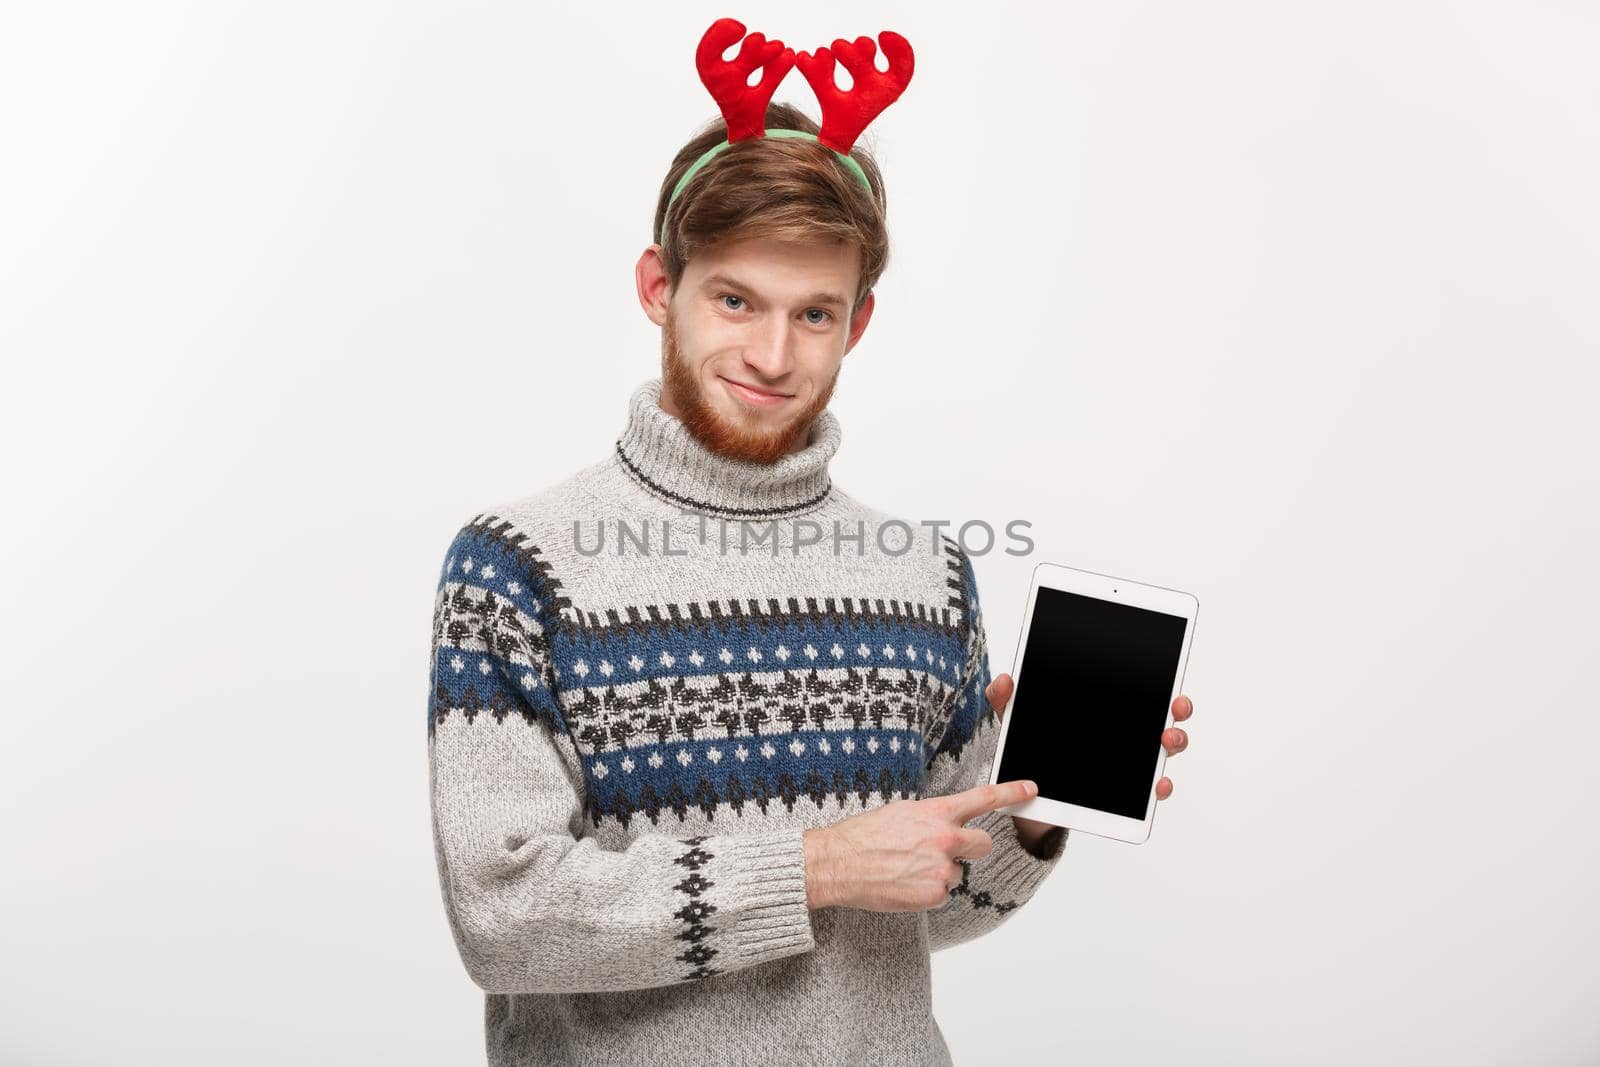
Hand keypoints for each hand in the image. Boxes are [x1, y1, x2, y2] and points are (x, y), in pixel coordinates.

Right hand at [801, 778, 1040, 911]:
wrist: (838, 864)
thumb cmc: (863, 836)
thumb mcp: (902, 813)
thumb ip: (931, 818)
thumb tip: (946, 825)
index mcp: (937, 812)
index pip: (984, 799)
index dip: (1012, 792)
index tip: (1031, 789)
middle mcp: (945, 838)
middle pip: (983, 844)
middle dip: (970, 847)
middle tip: (944, 850)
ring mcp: (942, 869)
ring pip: (957, 872)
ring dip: (939, 872)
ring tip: (906, 868)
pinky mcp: (934, 895)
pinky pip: (942, 894)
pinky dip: (927, 892)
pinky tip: (904, 883)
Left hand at [987, 675, 1193, 840]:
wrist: (1026, 797)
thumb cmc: (1031, 749)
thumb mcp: (1017, 723)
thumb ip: (1007, 701)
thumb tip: (1004, 680)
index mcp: (1104, 710)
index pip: (1139, 691)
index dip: (1160, 685)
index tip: (1169, 683)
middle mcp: (1125, 735)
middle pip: (1162, 717)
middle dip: (1176, 710)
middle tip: (1175, 707)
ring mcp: (1129, 764)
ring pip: (1163, 751)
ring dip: (1174, 742)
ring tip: (1168, 740)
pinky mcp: (1124, 794)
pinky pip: (1149, 791)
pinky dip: (1158, 787)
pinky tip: (1158, 784)